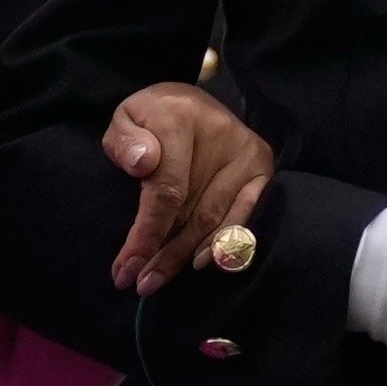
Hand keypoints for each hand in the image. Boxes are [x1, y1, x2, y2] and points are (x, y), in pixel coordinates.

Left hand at [101, 82, 274, 291]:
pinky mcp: (263, 166)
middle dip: (164, 254)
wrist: (186, 101)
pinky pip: (245, 215)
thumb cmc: (150, 119)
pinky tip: (203, 263)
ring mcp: (247, 151)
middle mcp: (221, 133)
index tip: (126, 267)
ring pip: (216, 219)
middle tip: (141, 284)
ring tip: (158, 280)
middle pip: (192, 211)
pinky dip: (224, 243)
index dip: (147, 233)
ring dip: (187, 255)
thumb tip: (142, 163)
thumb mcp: (123, 120)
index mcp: (181, 117)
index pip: (167, 190)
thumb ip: (124, 142)